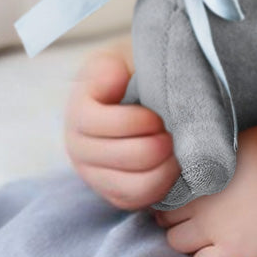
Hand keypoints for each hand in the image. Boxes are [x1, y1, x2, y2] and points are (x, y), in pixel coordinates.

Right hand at [64, 47, 181, 210]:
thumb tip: (114, 77)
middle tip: (173, 135)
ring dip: (159, 171)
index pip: (94, 124)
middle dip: (152, 147)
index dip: (130, 122)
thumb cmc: (135, 70)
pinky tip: (175, 168)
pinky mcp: (111, 190)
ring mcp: (93, 172)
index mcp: (79, 109)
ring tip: (178, 152)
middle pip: (116, 157)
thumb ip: (113, 65)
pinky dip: (158, 187)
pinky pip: (133, 200)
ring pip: (127, 186)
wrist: (140, 88)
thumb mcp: (122, 57)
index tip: (156, 115)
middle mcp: (78, 145)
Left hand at [152, 122, 256, 256]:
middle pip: (167, 218)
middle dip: (175, 218)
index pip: (167, 190)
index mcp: (204, 172)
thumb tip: (203, 156)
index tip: (181, 198)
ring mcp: (217, 229)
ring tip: (207, 233)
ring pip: (178, 242)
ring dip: (188, 238)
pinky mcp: (235, 252)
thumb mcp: (242, 140)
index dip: (171, 196)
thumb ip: (216, 154)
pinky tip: (222, 248)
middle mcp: (204, 201)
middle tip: (192, 217)